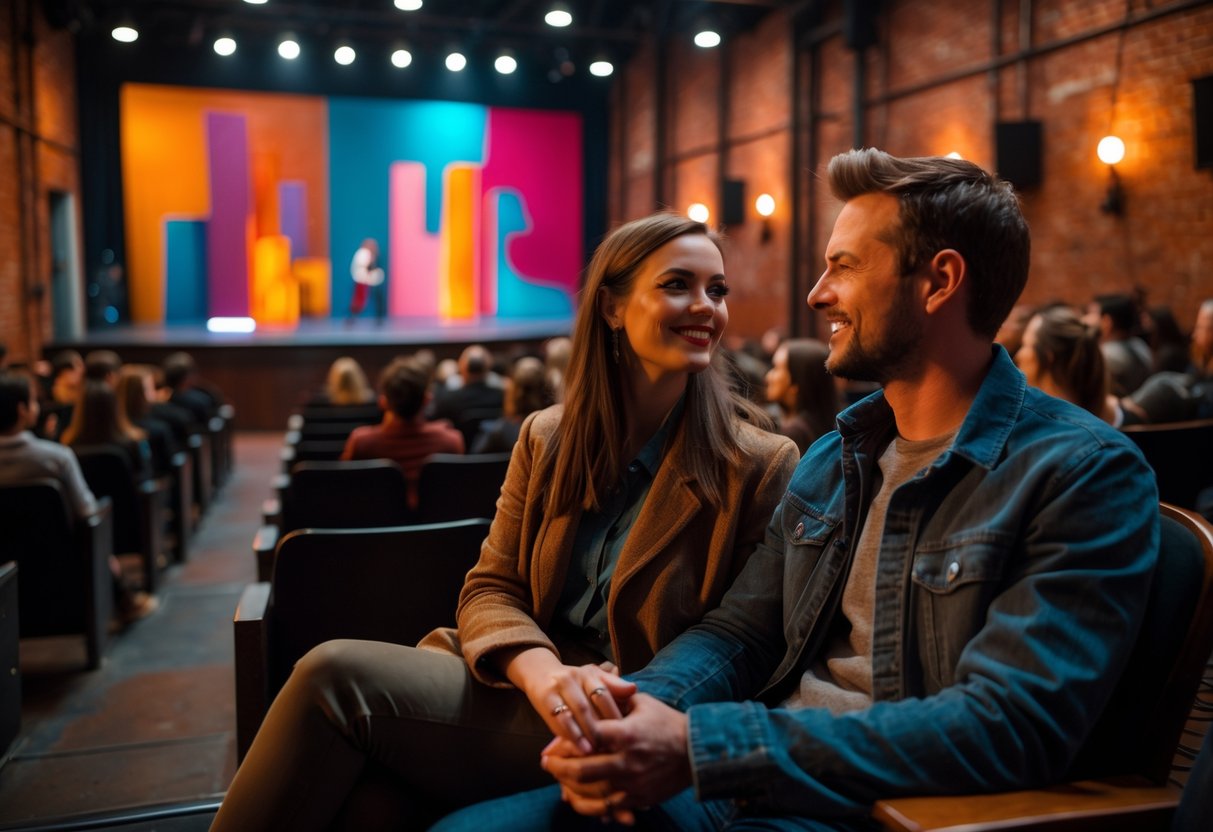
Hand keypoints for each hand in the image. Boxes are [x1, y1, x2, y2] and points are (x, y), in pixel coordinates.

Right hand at [504, 648, 636, 753]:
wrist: (540, 672)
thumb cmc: (575, 682)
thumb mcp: (593, 679)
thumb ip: (613, 685)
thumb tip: (633, 689)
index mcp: (589, 674)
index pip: (603, 695)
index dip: (612, 714)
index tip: (623, 733)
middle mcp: (573, 678)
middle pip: (588, 706)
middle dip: (598, 728)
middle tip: (610, 748)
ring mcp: (557, 687)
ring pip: (572, 714)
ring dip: (581, 734)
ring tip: (591, 752)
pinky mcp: (544, 698)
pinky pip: (556, 719)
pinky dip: (566, 734)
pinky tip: (573, 748)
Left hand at [541, 693, 690, 820]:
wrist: (696, 752)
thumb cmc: (667, 723)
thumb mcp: (641, 703)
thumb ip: (614, 699)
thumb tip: (590, 692)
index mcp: (625, 734)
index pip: (585, 737)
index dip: (564, 742)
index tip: (551, 744)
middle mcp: (626, 761)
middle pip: (581, 770)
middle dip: (558, 768)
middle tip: (545, 764)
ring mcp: (632, 783)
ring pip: (591, 792)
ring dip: (569, 789)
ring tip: (558, 783)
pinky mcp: (638, 798)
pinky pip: (607, 807)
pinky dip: (589, 806)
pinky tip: (576, 801)